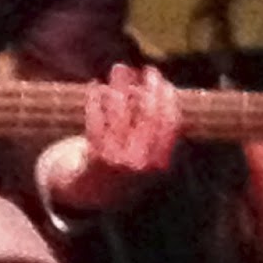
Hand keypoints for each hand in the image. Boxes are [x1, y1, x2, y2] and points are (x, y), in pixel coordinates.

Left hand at [84, 63, 180, 177]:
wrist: (92, 194)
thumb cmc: (124, 163)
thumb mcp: (147, 154)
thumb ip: (155, 128)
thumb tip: (161, 87)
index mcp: (158, 162)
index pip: (171, 123)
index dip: (169, 99)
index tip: (165, 81)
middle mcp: (140, 162)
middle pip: (148, 115)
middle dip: (150, 87)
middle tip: (147, 69)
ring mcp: (116, 159)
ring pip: (120, 113)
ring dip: (121, 86)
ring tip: (119, 69)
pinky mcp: (93, 155)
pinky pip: (95, 119)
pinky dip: (94, 100)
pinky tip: (95, 86)